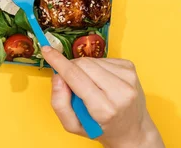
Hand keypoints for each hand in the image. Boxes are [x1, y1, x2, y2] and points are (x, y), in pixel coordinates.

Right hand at [42, 47, 163, 147]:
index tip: (46, 51)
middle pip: (83, 64)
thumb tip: (57, 77)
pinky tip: (100, 81)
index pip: (76, 78)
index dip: (59, 63)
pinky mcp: (131, 67)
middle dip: (70, 68)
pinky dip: (95, 68)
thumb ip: (60, 104)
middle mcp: (121, 92)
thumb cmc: (102, 129)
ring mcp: (128, 78)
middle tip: (70, 83)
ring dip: (84, 69)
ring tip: (90, 86)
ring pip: (92, 60)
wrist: (134, 130)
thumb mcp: (74, 127)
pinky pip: (102, 59)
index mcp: (105, 110)